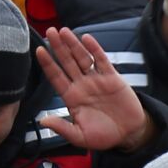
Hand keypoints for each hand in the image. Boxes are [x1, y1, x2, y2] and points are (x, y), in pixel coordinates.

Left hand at [36, 28, 151, 150]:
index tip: (38, 50)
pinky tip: (86, 38)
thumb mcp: (79, 136)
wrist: (128, 134)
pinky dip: (95, 49)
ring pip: (82, 58)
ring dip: (73, 44)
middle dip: (58, 47)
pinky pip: (102, 61)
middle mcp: (81, 85)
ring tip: (63, 31)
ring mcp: (96, 80)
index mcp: (71, 96)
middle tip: (48, 31)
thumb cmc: (102, 136)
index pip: (55, 76)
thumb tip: (43, 121)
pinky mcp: (112, 78)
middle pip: (66, 62)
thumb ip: (62, 128)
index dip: (47, 63)